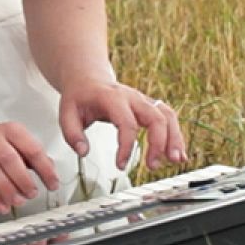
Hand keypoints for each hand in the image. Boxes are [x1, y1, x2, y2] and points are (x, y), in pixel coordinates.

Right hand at [0, 118, 57, 213]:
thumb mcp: (17, 142)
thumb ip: (34, 156)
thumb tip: (51, 170)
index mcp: (11, 131)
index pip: (31, 149)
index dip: (45, 169)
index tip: (53, 184)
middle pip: (9, 158)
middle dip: (23, 180)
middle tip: (32, 193)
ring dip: (7, 188)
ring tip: (18, 201)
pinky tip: (2, 206)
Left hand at [57, 79, 187, 170]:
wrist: (88, 79)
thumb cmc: (79, 96)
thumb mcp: (66, 112)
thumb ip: (72, 133)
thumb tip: (83, 152)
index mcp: (112, 98)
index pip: (126, 123)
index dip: (126, 146)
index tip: (120, 165)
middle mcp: (132, 97)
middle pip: (155, 117)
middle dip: (159, 143)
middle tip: (152, 166)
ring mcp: (143, 101)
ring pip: (167, 115)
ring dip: (174, 139)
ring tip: (176, 160)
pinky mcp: (149, 107)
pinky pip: (169, 118)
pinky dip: (176, 135)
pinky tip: (178, 153)